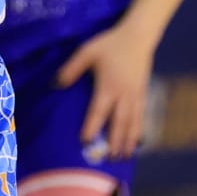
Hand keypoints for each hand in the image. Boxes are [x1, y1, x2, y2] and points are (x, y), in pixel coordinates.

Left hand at [55, 17, 158, 159]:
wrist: (138, 36)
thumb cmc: (110, 44)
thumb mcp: (87, 52)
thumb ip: (71, 69)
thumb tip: (54, 85)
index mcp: (108, 85)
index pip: (98, 111)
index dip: (91, 126)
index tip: (85, 141)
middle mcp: (123, 94)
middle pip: (118, 122)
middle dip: (114, 141)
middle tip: (109, 159)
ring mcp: (135, 95)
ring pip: (132, 122)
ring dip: (128, 140)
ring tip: (124, 156)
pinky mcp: (142, 93)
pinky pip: (141, 116)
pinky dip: (139, 130)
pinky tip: (138, 141)